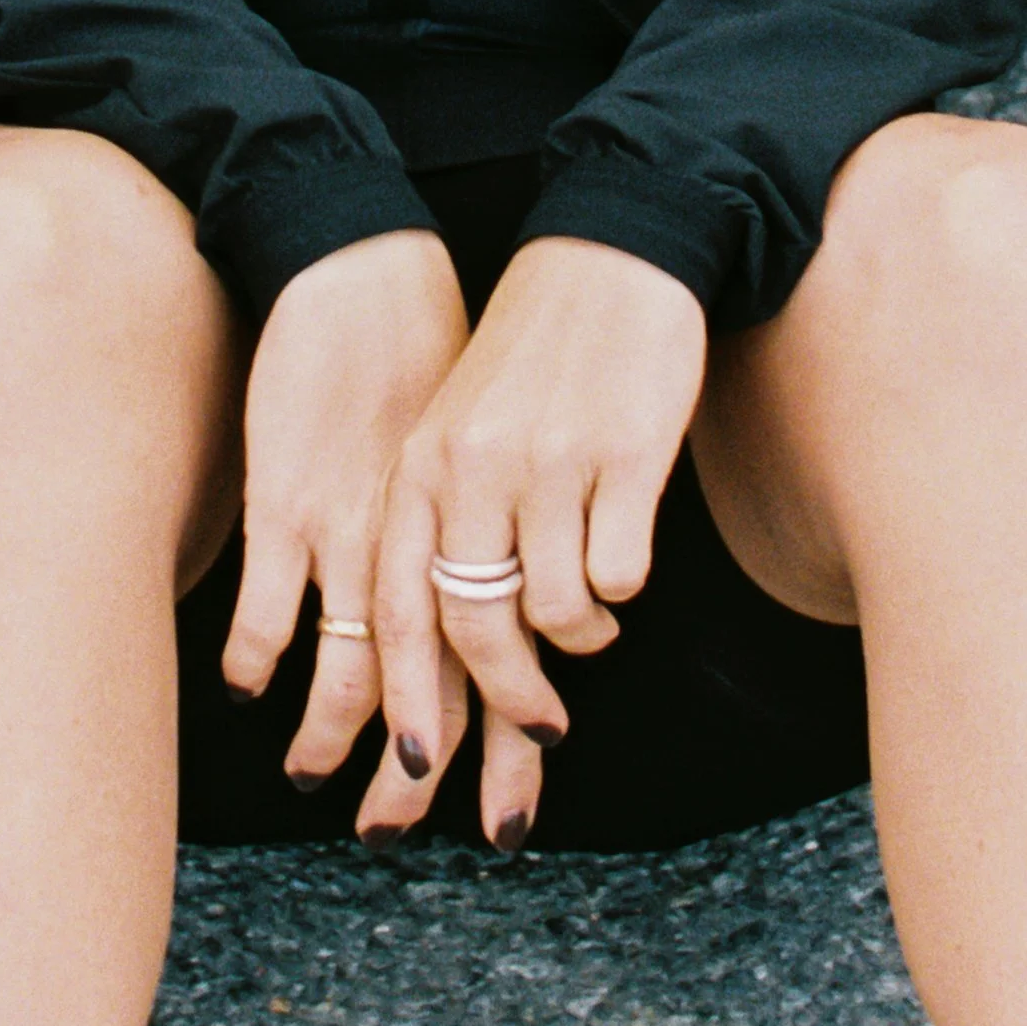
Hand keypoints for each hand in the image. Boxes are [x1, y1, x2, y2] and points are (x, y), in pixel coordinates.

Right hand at [222, 230, 468, 794]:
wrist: (372, 274)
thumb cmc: (432, 357)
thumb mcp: (483, 455)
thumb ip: (485, 538)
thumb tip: (500, 615)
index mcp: (476, 542)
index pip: (500, 674)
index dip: (507, 752)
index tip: (509, 820)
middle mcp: (422, 551)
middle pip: (429, 690)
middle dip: (410, 771)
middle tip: (391, 830)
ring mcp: (353, 531)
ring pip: (351, 665)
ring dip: (331, 732)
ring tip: (310, 773)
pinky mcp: (289, 502)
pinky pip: (269, 604)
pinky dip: (257, 654)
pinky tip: (249, 686)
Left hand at [368, 237, 706, 850]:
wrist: (610, 251)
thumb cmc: (534, 355)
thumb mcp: (460, 428)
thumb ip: (447, 523)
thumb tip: (452, 649)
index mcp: (423, 466)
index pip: (400, 609)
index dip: (407, 704)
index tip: (412, 775)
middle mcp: (475, 468)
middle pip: (477, 629)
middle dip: (508, 703)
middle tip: (541, 734)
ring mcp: (551, 461)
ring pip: (556, 610)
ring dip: (579, 637)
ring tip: (592, 620)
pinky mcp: (626, 453)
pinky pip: (620, 571)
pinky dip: (622, 586)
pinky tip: (624, 560)